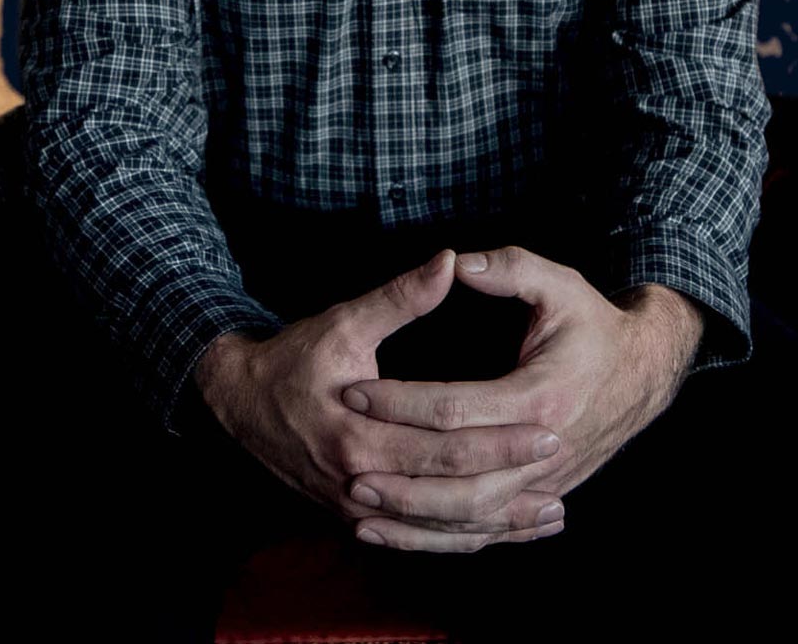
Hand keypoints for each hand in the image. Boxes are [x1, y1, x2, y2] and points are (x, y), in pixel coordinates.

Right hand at [195, 250, 570, 552]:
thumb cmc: (293, 359)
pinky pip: (421, 537)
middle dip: (510, 478)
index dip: (499, 438)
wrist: (237, 404)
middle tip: (560, 459)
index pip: (445, 444)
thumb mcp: (343, 322)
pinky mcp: (358, 517)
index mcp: (358, 435)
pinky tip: (504, 530)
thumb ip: (401, 297)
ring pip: (440, 528)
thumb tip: (450, 261)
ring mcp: (358, 507)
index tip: (547, 424)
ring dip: (497, 521)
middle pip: (451, 491)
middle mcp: (359, 482)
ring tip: (550, 512)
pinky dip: (466, 536)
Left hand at [337, 248, 701, 552]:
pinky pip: (488, 529)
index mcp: (542, 397)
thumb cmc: (595, 325)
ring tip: (359, 509)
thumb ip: (509, 269)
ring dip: (413, 516)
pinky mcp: (543, 495)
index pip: (456, 409)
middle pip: (459, 475)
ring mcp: (547, 480)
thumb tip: (454, 263)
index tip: (355, 392)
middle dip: (399, 473)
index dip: (401, 402)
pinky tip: (402, 534)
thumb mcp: (560, 285)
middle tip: (346, 464)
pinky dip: (443, 537)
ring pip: (471, 514)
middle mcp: (546, 448)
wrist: (645, 371)